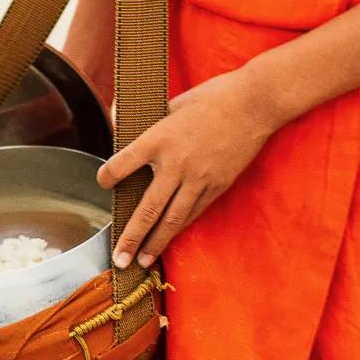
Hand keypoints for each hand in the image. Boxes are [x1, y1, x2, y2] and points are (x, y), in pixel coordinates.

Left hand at [100, 67, 278, 269]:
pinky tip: (167, 240)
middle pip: (148, 209)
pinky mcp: (217, 186)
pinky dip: (178, 228)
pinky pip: (193, 213)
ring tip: (142, 262)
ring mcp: (199, 179)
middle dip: (131, 238)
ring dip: (156, 244)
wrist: (255, 103)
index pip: (122, 164)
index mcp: (159, 138)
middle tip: (119, 259)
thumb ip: (147, 120)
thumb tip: (118, 120)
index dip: (107, 176)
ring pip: (173, 220)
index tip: (103, 182)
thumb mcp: (172, 102)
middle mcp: (176, 163)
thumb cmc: (213, 97)